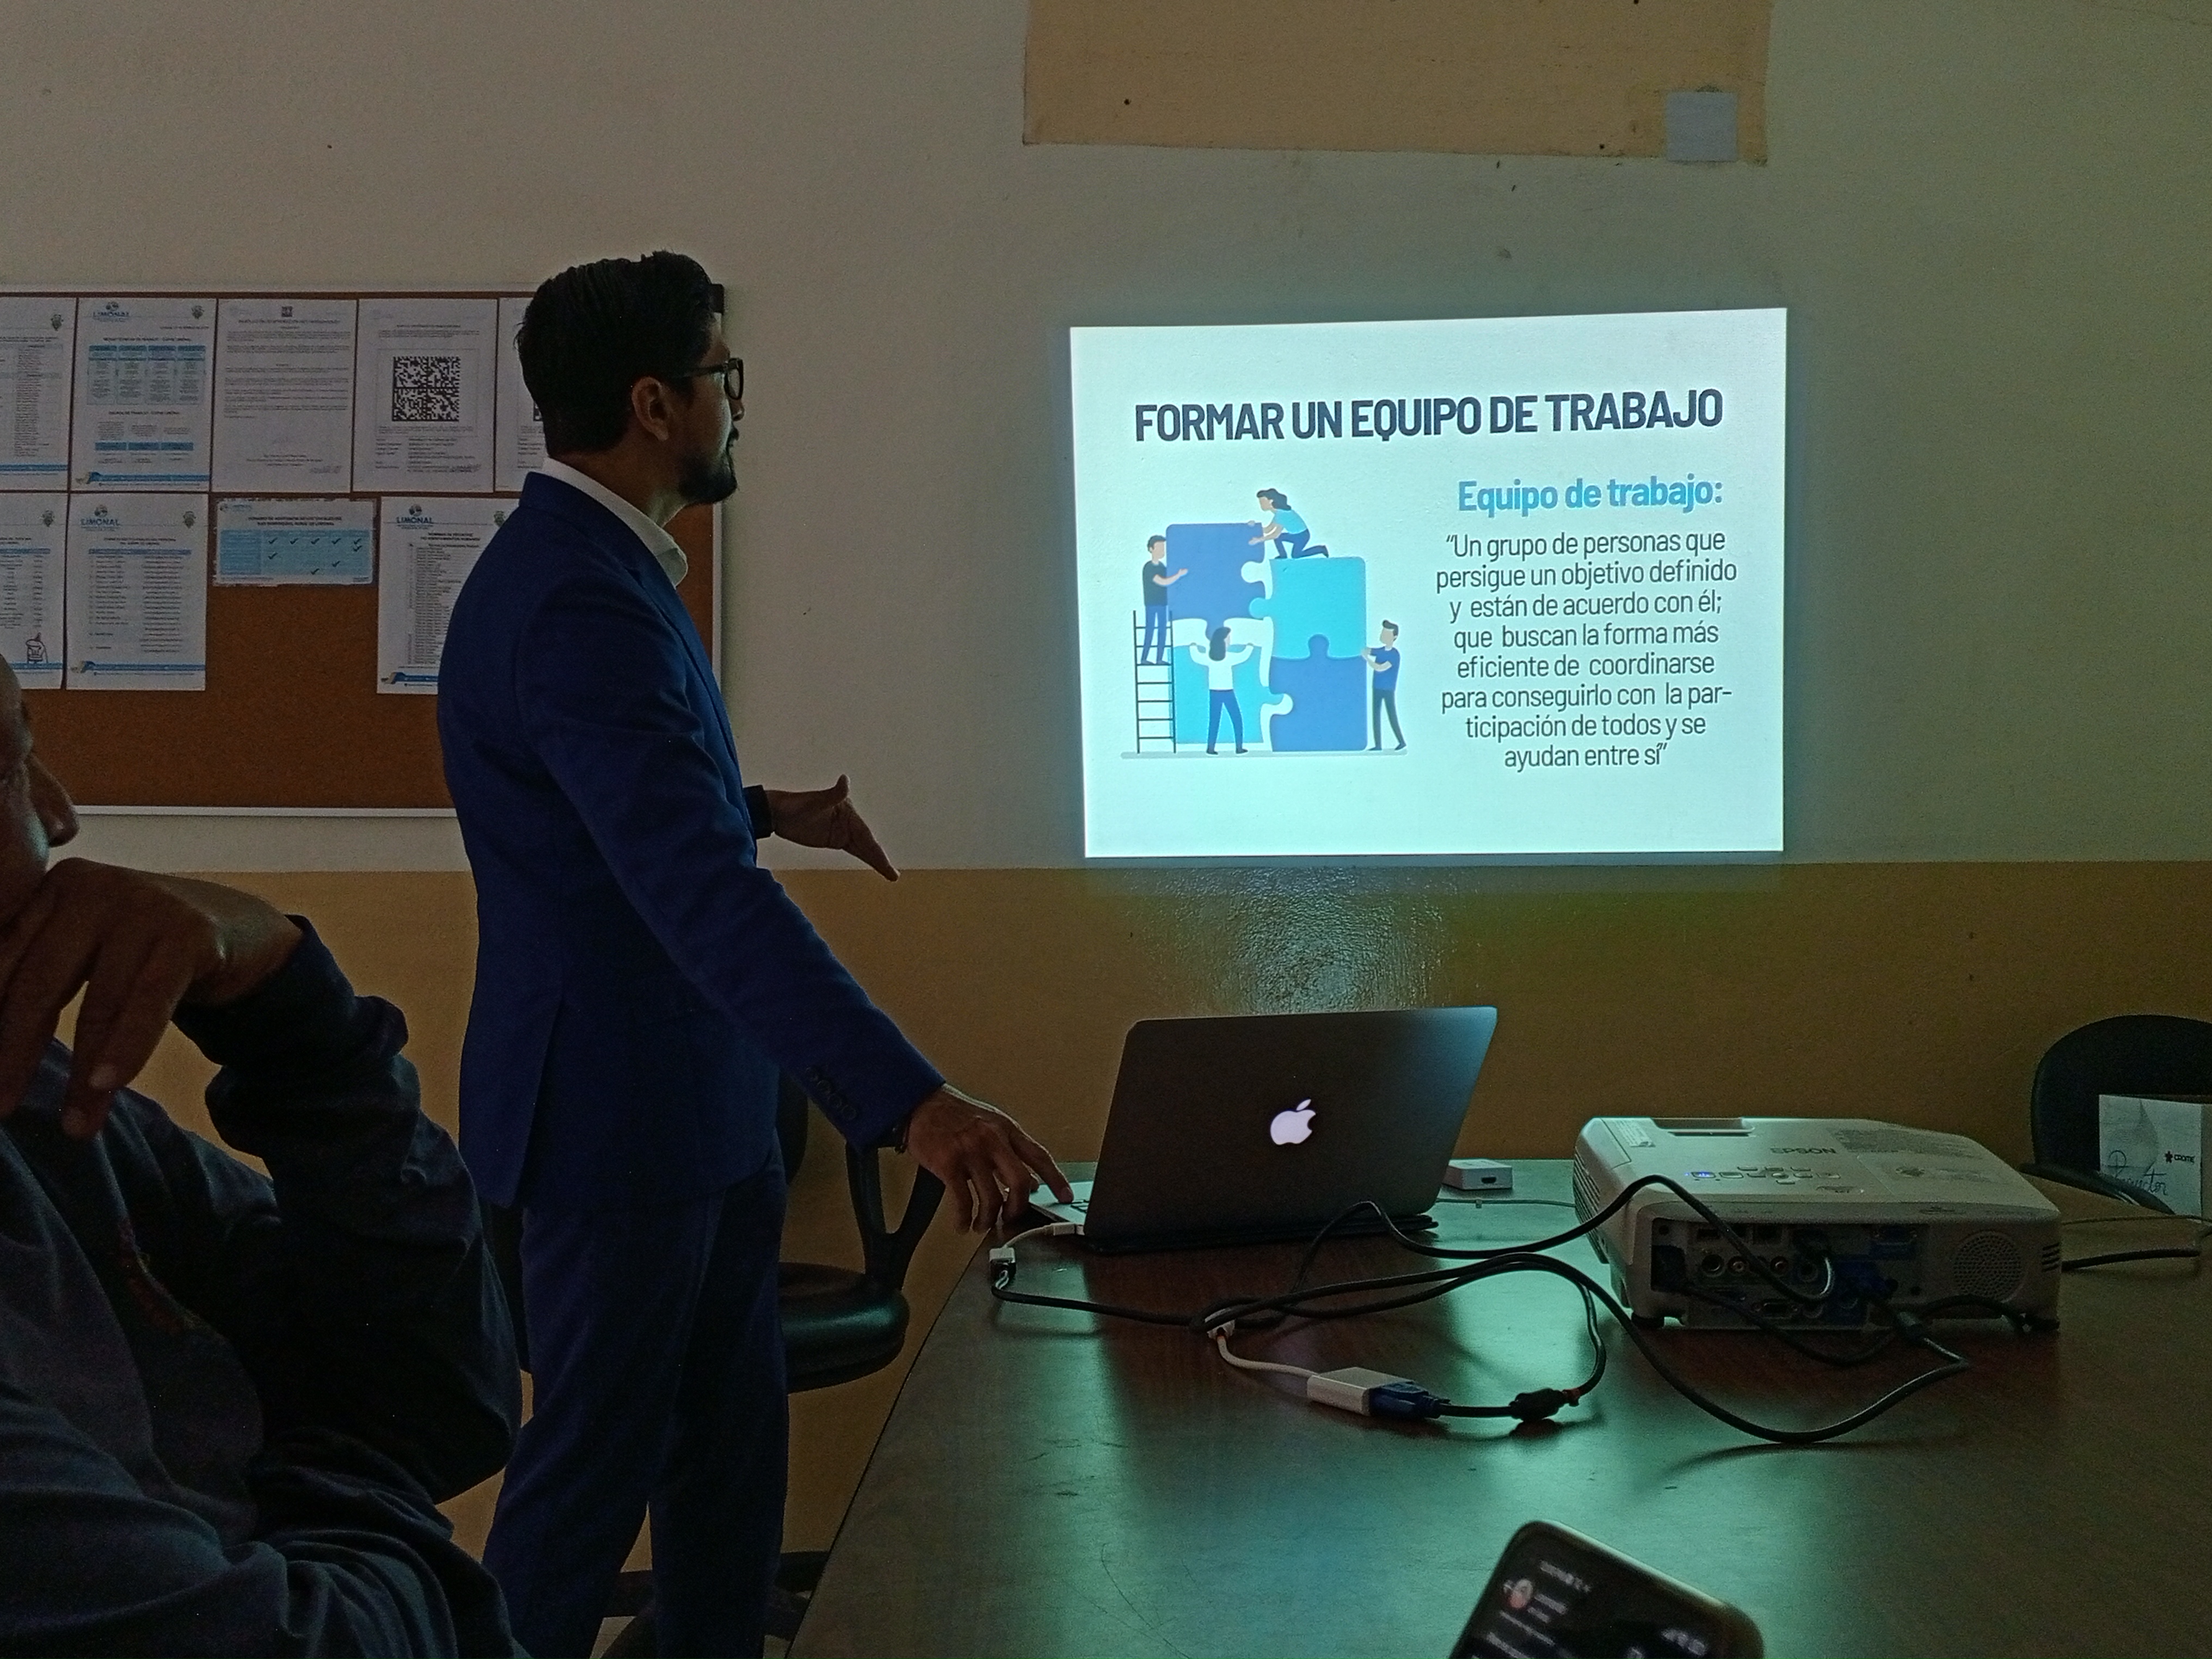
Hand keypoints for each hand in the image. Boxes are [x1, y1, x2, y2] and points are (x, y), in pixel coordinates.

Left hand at [0, 861, 300, 1137]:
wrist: (240, 927)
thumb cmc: (142, 948)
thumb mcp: (83, 946)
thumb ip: (34, 969)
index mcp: (52, 889)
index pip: (3, 964)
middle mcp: (91, 886)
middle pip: (39, 985)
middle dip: (13, 1053)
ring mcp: (143, 906)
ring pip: (98, 1004)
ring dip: (81, 1074)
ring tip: (75, 1126)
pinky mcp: (189, 932)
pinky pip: (148, 1002)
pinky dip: (127, 1047)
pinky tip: (108, 1084)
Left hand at [764, 775, 896, 880]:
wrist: (776, 813)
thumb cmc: (794, 806)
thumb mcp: (814, 802)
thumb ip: (832, 794)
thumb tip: (845, 780)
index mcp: (847, 811)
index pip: (865, 835)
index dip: (876, 851)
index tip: (884, 863)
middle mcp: (848, 821)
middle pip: (868, 844)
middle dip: (880, 859)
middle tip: (894, 876)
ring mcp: (842, 830)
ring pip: (863, 848)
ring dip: (876, 860)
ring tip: (891, 875)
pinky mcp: (834, 838)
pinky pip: (854, 850)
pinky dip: (865, 857)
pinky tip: (874, 864)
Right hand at [901, 1084, 1071, 1232]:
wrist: (923, 1104)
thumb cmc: (958, 1115)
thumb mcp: (992, 1125)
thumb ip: (1012, 1151)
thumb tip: (1032, 1182)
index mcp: (1007, 1129)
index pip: (1039, 1156)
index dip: (1056, 1179)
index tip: (1065, 1197)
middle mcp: (992, 1140)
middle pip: (1020, 1182)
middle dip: (1018, 1207)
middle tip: (1011, 1218)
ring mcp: (970, 1152)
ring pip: (991, 1196)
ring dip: (989, 1218)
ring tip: (983, 1225)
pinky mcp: (948, 1164)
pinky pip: (962, 1200)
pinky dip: (964, 1218)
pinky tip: (963, 1223)